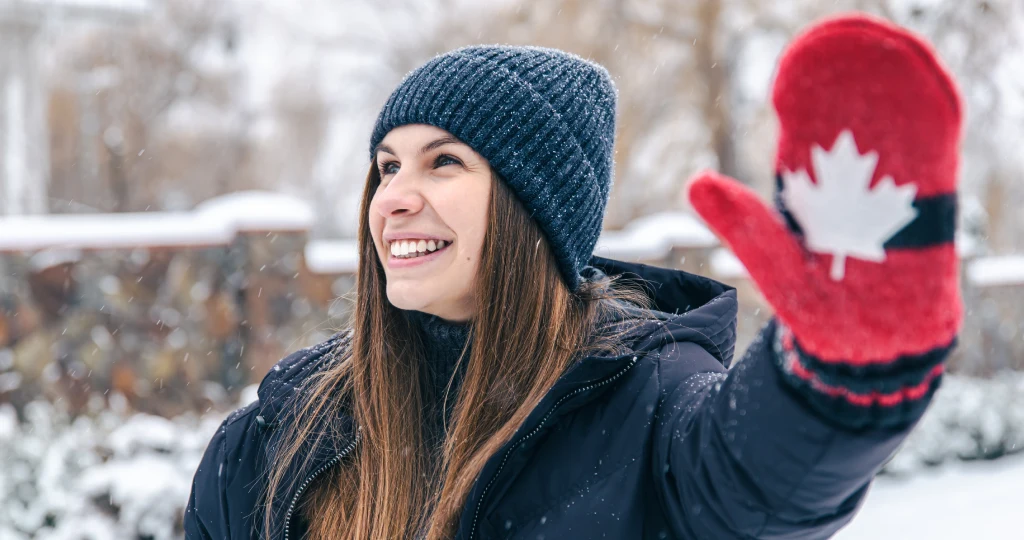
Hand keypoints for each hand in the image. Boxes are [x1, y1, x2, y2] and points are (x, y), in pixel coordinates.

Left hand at [687, 14, 961, 364]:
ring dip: (895, 90)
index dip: (806, 93)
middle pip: (856, 120)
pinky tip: (930, 92)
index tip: (793, 68)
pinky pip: (933, 159)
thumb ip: (744, 224)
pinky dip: (931, 123)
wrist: (869, 348)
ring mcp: (893, 194)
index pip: (810, 130)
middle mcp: (853, 185)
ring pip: (896, 131)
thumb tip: (696, 180)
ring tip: (887, 53)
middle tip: (844, 42)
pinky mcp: (929, 208)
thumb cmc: (818, 308)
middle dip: (852, 79)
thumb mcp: (774, 263)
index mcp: (814, 191)